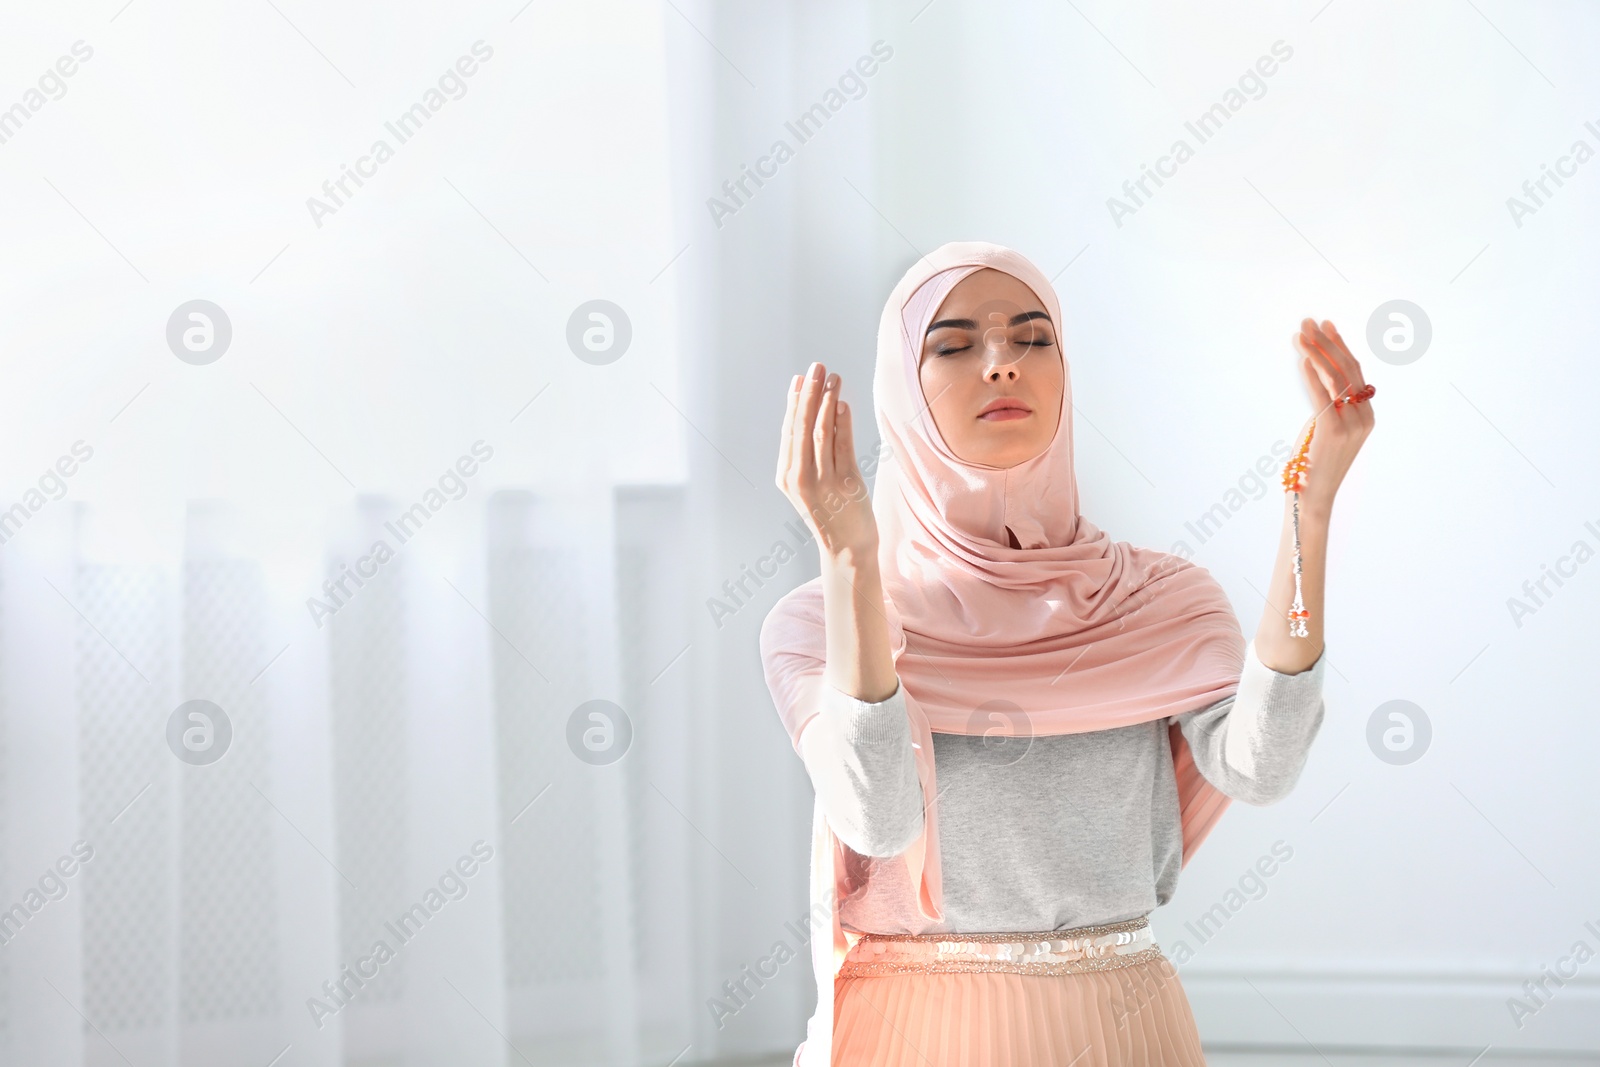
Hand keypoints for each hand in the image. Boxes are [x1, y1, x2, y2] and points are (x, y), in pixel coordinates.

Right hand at [776, 361, 878, 561]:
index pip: (790, 430)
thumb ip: (809, 450)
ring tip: (832, 378)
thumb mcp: (811, 482)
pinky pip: (842, 446)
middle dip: (810, 393)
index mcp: (787, 476)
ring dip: (827, 401)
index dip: (795, 402)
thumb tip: (815, 406)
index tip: (801, 378)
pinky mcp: (846, 485)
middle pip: (803, 427)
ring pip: (821, 432)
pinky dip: (842, 422)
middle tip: (817, 367)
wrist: (846, 549)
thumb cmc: (830, 512)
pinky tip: (842, 402)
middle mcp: (800, 478)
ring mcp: (823, 482)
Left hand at [1290, 318, 1374, 515]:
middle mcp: (1364, 417)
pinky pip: (1322, 396)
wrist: (1313, 496)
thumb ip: (1329, 405)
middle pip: (1347, 369)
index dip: (1339, 346)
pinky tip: (1303, 359)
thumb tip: (1317, 373)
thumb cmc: (1314, 464)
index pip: (1355, 371)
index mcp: (1367, 416)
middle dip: (1327, 342)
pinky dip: (1312, 375)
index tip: (1326, 326)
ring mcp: (1352, 424)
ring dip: (1316, 353)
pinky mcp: (1333, 430)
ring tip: (1300, 334)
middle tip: (1310, 321)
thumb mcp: (1327, 429)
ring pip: (1335, 378)